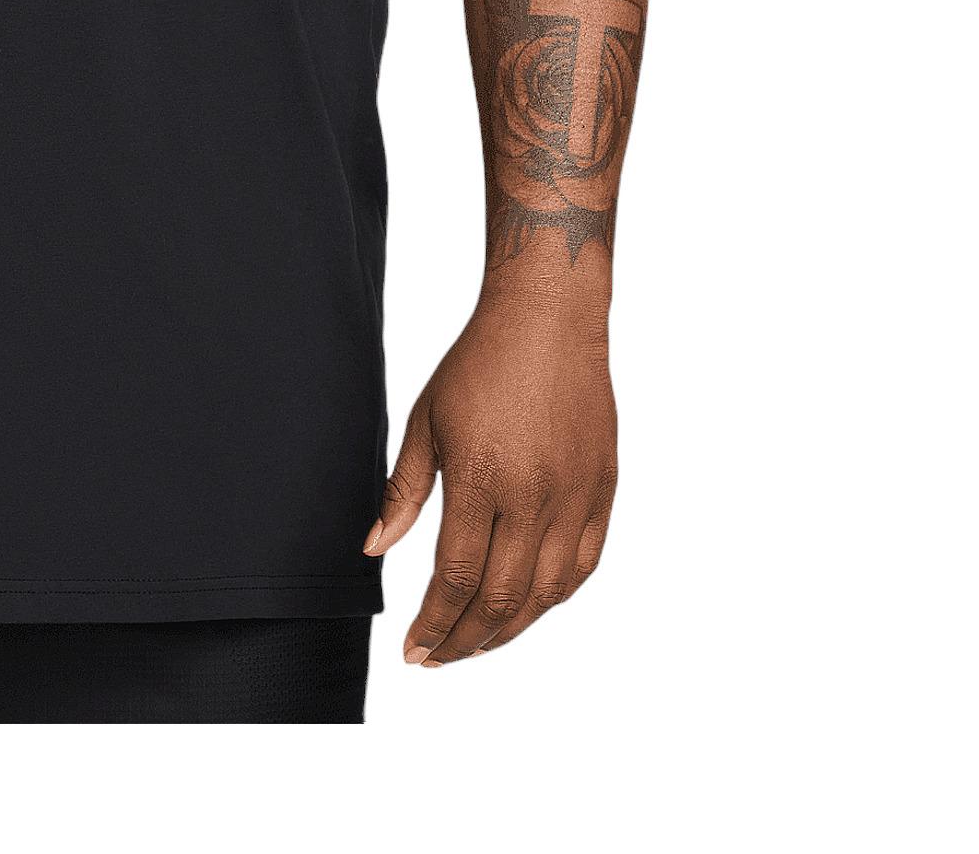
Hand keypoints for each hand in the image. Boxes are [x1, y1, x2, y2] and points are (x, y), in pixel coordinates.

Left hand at [365, 293, 616, 665]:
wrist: (548, 320)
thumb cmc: (479, 363)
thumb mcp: (425, 422)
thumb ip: (403, 493)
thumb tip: (375, 550)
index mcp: (481, 478)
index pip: (457, 577)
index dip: (434, 624)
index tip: (415, 651)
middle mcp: (533, 496)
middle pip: (502, 599)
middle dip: (465, 640)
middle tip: (439, 658)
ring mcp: (574, 496)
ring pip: (546, 594)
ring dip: (511, 630)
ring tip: (477, 642)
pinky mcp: (602, 489)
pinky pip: (584, 565)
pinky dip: (555, 597)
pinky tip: (530, 608)